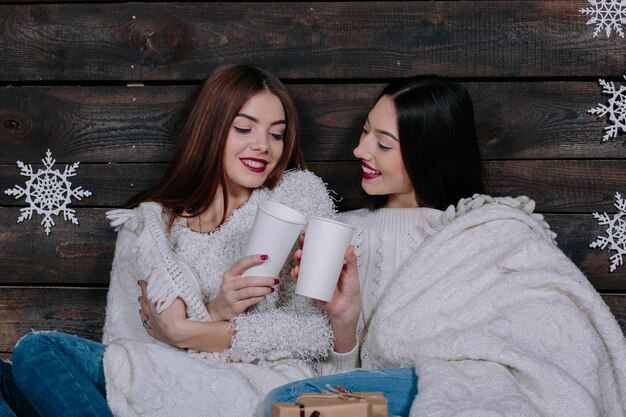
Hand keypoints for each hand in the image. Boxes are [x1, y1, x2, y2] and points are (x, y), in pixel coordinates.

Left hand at [138, 280, 187, 346]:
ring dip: (143, 313)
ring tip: (140, 310)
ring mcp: (154, 325)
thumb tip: (170, 285)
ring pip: (145, 317)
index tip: (140, 282)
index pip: (148, 293)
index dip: (144, 287)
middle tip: (140, 296)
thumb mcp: (176, 297)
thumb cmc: (177, 314)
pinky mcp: (157, 334)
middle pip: (145, 305)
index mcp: (155, 304)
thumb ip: (172, 292)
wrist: (177, 331)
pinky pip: (149, 330)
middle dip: (142, 300)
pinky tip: (147, 325)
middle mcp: (152, 314)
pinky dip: (147, 326)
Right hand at [206, 254, 277, 320]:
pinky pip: (250, 301)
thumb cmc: (231, 291)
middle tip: (275, 280)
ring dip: (263, 290)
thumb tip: (266, 268)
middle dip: (264, 280)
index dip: (253, 259)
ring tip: (271, 289)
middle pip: (249, 280)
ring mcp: (231, 297)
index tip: (265, 257)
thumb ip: (244, 274)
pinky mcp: (235, 307)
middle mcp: (228, 285)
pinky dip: (259, 298)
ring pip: (250, 292)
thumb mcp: (233, 280)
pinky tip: (264, 296)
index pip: (241, 264)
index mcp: (229, 275)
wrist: (219, 309)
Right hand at [291, 238, 360, 352]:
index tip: (305, 236)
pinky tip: (296, 273)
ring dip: (297, 262)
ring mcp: (315, 278)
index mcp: (329, 262)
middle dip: (301, 251)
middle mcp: (320, 269)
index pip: (318, 249)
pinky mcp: (312, 288)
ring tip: (298, 260)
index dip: (310, 242)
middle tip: (300, 249)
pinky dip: (296, 276)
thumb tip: (350, 247)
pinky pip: (301, 281)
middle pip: (307, 257)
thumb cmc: (351, 290)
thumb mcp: (352, 273)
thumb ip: (351, 261)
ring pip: (302, 267)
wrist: (347, 309)